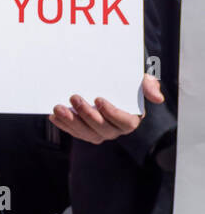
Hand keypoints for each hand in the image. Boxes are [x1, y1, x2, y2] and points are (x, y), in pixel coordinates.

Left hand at [48, 74, 164, 144]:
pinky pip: (72, 132)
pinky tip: (54, 116)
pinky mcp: (82, 131)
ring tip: (58, 108)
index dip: (112, 113)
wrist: (105, 85)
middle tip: (74, 97)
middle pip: (102, 128)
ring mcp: (97, 133)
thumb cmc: (124, 83)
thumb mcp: (138, 80)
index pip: (124, 122)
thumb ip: (148, 85)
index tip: (98, 99)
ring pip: (85, 133)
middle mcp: (114, 130)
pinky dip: (63, 125)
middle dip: (87, 114)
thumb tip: (158, 98)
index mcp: (130, 119)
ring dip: (71, 122)